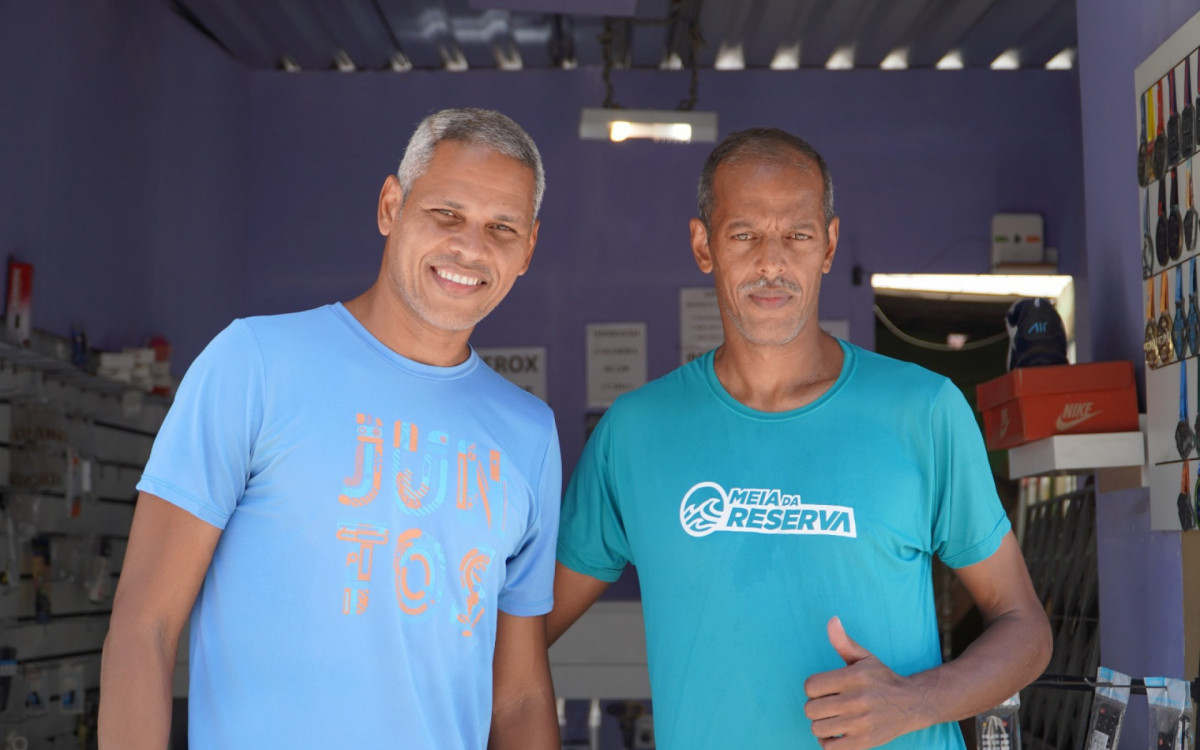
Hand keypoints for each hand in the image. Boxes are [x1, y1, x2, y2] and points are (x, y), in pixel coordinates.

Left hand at [803, 616, 922, 749]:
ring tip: (832, 719)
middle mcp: (857, 700)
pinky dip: (827, 742)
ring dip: (821, 725)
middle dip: (815, 706)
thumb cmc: (881, 678)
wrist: (912, 704)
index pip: (810, 686)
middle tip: (828, 704)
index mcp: (854, 677)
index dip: (813, 687)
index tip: (825, 688)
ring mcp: (861, 724)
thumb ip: (843, 641)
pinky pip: (829, 748)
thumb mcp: (864, 657)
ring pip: (817, 728)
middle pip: (810, 709)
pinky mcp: (864, 743)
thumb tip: (831, 620)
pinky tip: (836, 733)